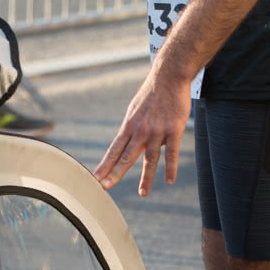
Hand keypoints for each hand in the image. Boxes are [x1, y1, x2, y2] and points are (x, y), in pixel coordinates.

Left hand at [93, 68, 191, 194]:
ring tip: (142, 193)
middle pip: (126, 156)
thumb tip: (127, 145)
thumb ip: (132, 129)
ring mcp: (156, 131)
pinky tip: (168, 180)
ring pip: (149, 159)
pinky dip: (170, 168)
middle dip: (114, 173)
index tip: (96, 178)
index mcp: (129, 125)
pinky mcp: (173, 130)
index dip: (105, 165)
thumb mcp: (135, 110)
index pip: (114, 149)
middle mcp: (140, 130)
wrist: (169, 76)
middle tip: (105, 188)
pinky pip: (171, 153)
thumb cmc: (152, 94)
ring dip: (146, 178)